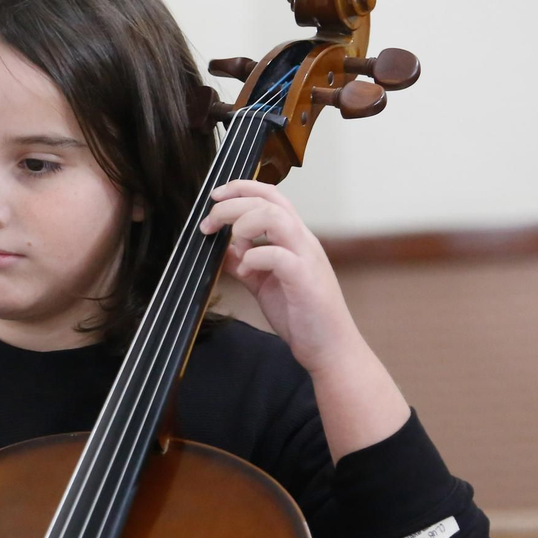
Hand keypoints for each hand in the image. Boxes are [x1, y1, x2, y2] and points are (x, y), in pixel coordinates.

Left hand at [199, 180, 408, 459]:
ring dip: (244, 222)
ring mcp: (306, 259)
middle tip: (209, 221)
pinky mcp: (305, 280)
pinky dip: (255, 257)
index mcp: (294, 238)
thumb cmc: (300, 315)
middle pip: (270, 200)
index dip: (241, 189)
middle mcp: (303, 242)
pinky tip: (244, 270)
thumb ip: (245, 263)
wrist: (328, 347)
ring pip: (277, 218)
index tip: (215, 197)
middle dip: (234, 203)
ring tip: (228, 240)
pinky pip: (279, 255)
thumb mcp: (263, 283)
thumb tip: (220, 248)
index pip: (271, 197)